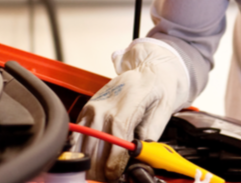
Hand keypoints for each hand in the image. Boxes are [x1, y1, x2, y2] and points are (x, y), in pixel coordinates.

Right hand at [73, 39, 189, 181]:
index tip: (118, 175)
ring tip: (106, 172)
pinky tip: (97, 160)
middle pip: (94, 148)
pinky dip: (84, 153)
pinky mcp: (86, 111)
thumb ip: (151, 135)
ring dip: (92, 164)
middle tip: (114, 177)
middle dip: (103, 169)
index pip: (115, 139)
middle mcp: (103, 107)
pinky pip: (77, 138)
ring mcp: (92, 109)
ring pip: (81, 147)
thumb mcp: (163, 109)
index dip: (114, 163)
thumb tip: (142, 158)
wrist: (148, 69)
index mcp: (124, 105)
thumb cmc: (157, 87)